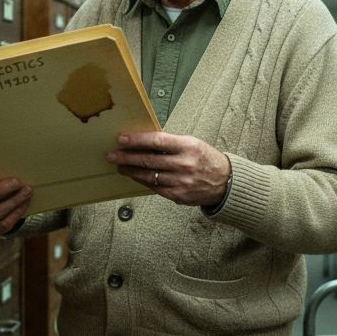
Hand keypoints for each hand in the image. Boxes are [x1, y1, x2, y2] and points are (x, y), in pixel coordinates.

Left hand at [107, 131, 229, 206]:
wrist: (224, 182)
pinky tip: (135, 176)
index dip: (137, 140)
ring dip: (131, 171)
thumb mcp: (192, 144)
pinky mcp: (178, 195)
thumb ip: (170, 143)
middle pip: (149, 160)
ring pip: (148, 176)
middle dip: (127, 157)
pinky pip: (154, 188)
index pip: (157, 141)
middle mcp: (184, 165)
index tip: (122, 139)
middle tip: (112, 155)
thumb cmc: (205, 159)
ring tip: (120, 166)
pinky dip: (142, 181)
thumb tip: (143, 141)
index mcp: (189, 147)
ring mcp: (181, 182)